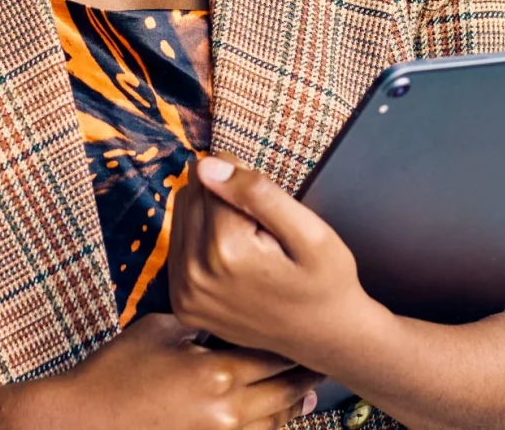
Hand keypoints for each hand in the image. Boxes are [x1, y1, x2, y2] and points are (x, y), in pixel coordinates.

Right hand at [50, 312, 320, 429]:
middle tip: (318, 363)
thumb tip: (226, 316)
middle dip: (302, 378)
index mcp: (214, 374)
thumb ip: (200, 322)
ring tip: (302, 392)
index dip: (293, 345)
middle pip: (282, 396)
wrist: (84, 419)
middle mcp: (223, 413)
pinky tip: (267, 418)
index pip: (272, 357)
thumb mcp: (159, 328)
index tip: (306, 335)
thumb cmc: (115, 370)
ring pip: (271, 427)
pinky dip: (264, 429)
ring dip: (289, 408)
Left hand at [168, 153, 382, 375]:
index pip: (210, 177)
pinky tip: (231, 253)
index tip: (265, 199)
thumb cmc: (325, 282)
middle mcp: (196, 275)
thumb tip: (207, 166)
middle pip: (192, 195)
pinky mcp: (182, 304)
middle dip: (223, 195)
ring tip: (248, 238)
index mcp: (227, 251)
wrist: (325, 338)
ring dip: (209, 215)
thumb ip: (258, 193)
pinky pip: (179, 246)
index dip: (240, 176)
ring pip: (181, 215)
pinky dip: (201, 239)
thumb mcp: (310, 231)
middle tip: (259, 223)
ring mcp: (185, 294)